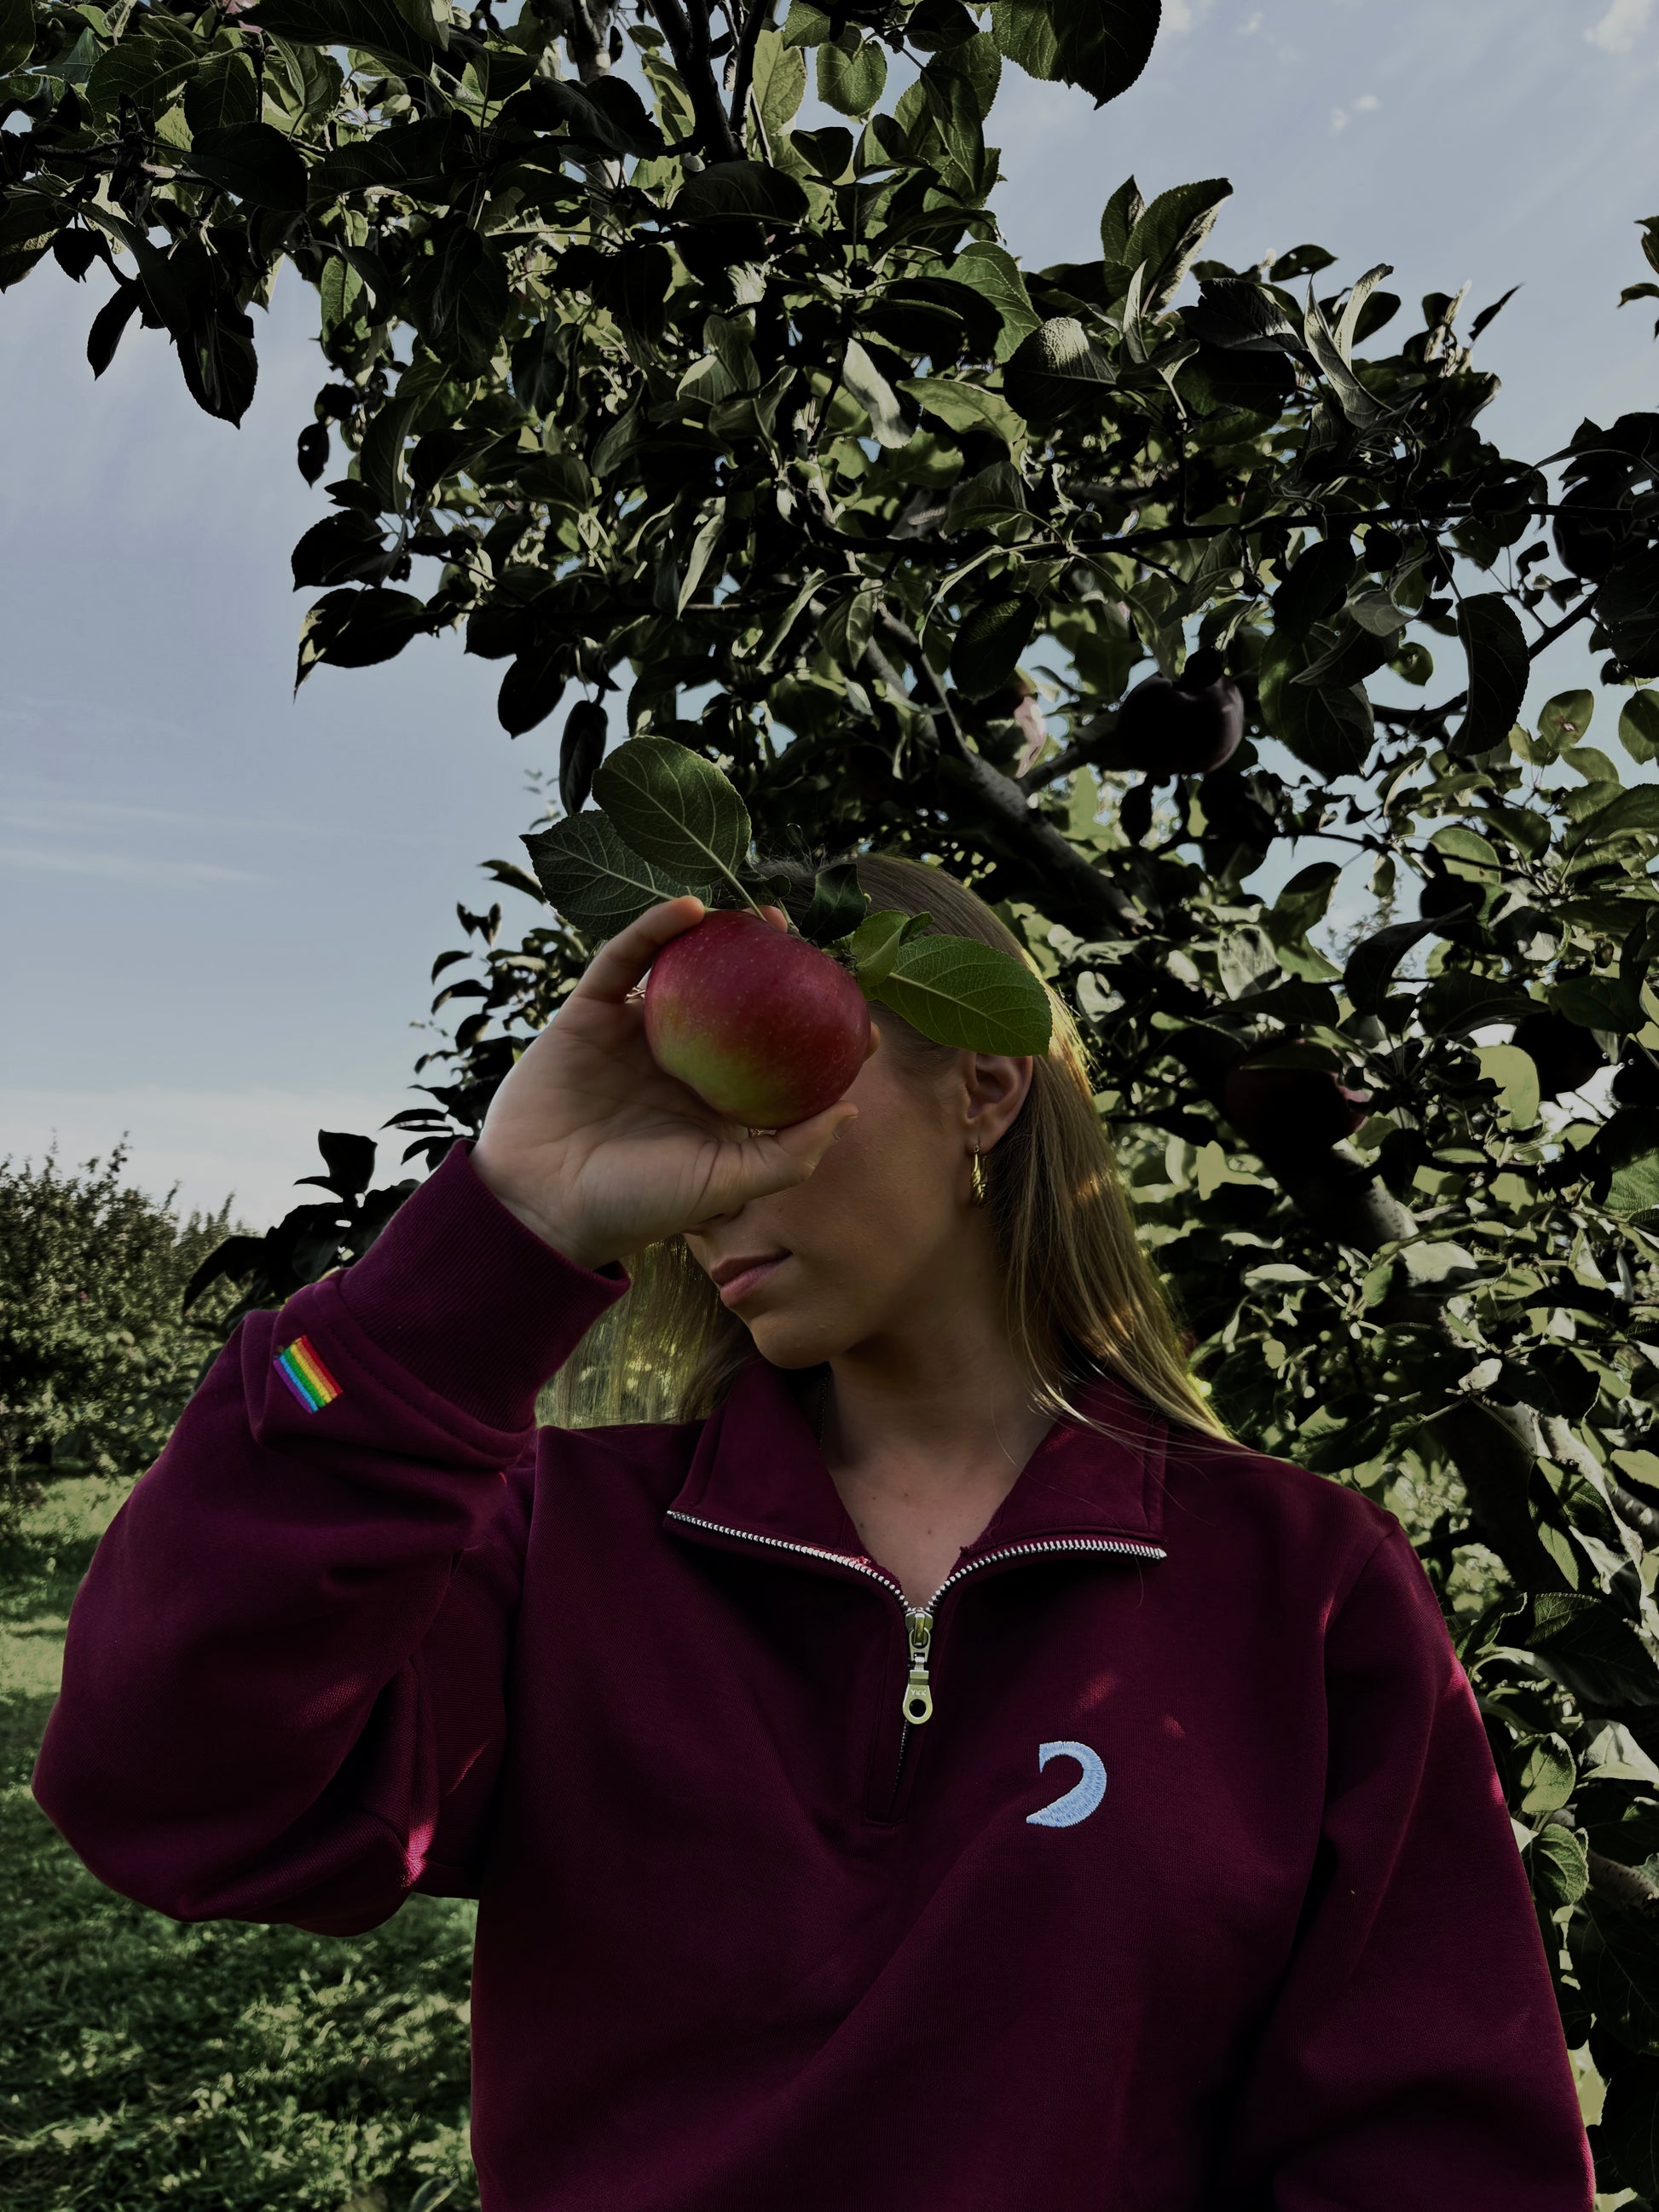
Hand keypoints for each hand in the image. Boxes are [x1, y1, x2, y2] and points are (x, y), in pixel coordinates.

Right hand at [469, 898, 864, 1270]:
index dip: (815, 1029)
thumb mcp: (726, 1186)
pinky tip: (690, 909)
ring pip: (683, 972)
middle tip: (802, 942)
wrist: (541, 1205)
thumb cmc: (637, 1206)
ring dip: (718, 938)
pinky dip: (655, 930)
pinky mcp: (590, 1014)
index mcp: (718, 1102)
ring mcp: (636, 1035)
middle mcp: (682, 1064)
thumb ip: (791, 1154)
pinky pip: (624, 961)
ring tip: (758, 915)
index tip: (854, 1006)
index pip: (777, 1057)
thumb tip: (852, 1107)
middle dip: (772, 968)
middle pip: (736, 1002)